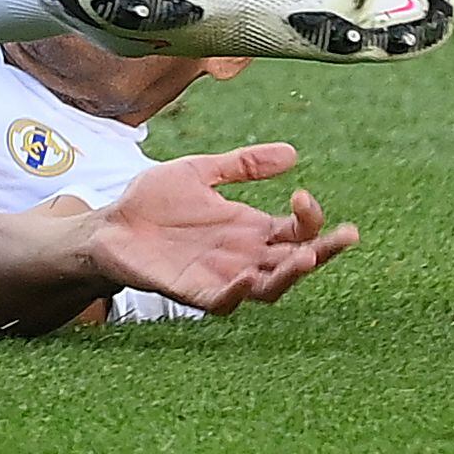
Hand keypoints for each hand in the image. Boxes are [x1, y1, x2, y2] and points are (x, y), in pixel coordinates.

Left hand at [86, 143, 357, 315]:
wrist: (108, 224)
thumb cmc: (153, 201)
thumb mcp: (200, 172)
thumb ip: (242, 165)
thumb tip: (293, 152)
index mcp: (249, 229)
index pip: (296, 232)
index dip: (311, 219)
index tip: (303, 195)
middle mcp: (242, 257)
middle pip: (293, 262)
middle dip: (321, 251)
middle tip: (345, 237)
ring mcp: (220, 277)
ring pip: (268, 287)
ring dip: (289, 275)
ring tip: (306, 257)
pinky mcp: (191, 291)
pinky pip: (221, 302)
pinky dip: (236, 294)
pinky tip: (246, 278)